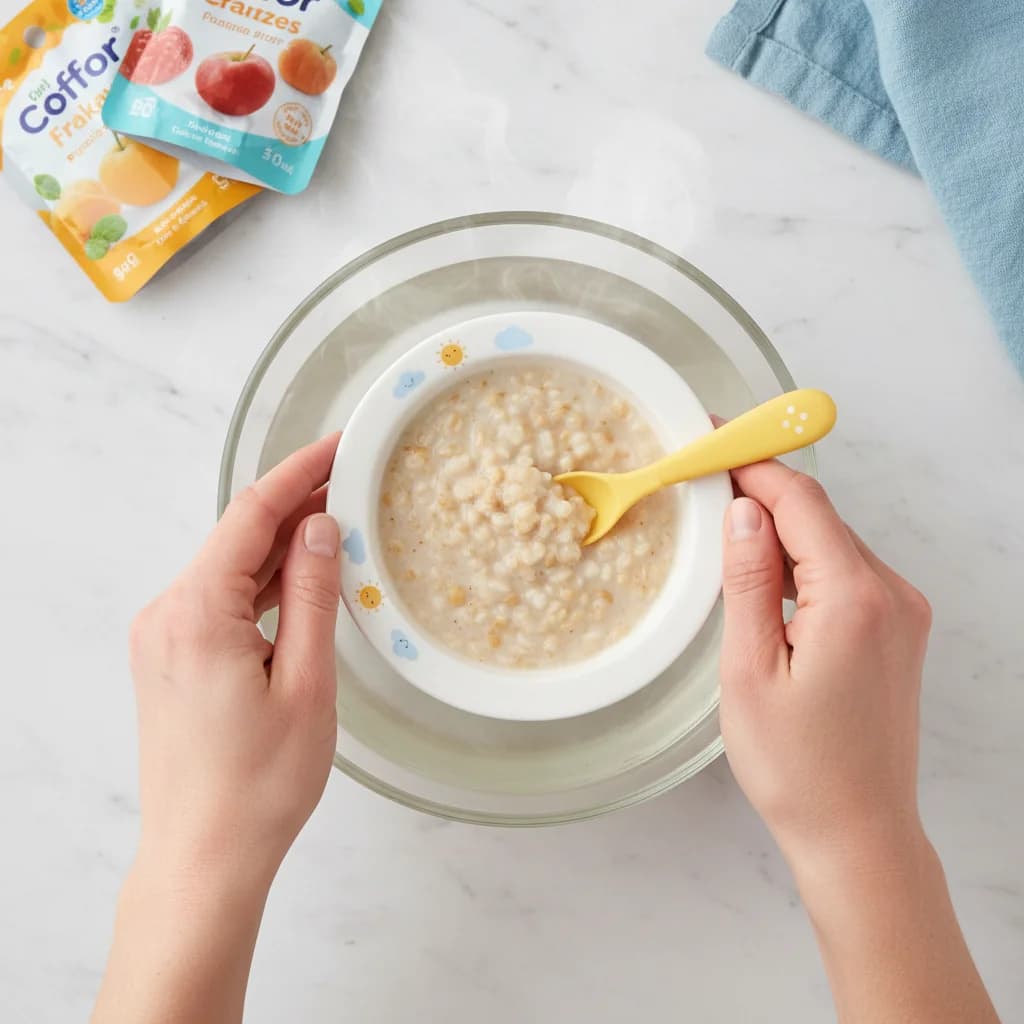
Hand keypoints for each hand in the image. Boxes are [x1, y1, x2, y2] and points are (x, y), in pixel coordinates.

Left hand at [128, 432, 341, 892]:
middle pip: (236, 537)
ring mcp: (162, 637)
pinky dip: (261, 584)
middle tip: (350, 481)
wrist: (203, 856)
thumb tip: (321, 527)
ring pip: (229, 568)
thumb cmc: (259, 784)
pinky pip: (219, 600)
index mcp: (197, 613)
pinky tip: (299, 581)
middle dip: (293, 505)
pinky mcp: (168, 658)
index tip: (337, 446)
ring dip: (280, 546)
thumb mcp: (307, 683)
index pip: (250, 515)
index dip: (298, 473)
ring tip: (336, 526)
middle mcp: (167, 615)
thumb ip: (313, 595)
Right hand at [717, 459, 999, 1022]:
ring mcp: (903, 613)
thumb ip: (748, 582)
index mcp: (854, 598)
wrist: (858, 833)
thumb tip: (744, 510)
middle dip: (761, 495)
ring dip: (780, 533)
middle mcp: (892, 595)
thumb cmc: (796, 767)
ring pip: (832, 543)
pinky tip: (767, 584)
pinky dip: (804, 564)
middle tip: (705, 483)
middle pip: (819, 516)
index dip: (752, 463)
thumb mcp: (749, 671)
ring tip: (724, 540)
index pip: (800, 501)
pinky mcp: (899, 631)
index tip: (710, 443)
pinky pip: (846, 573)